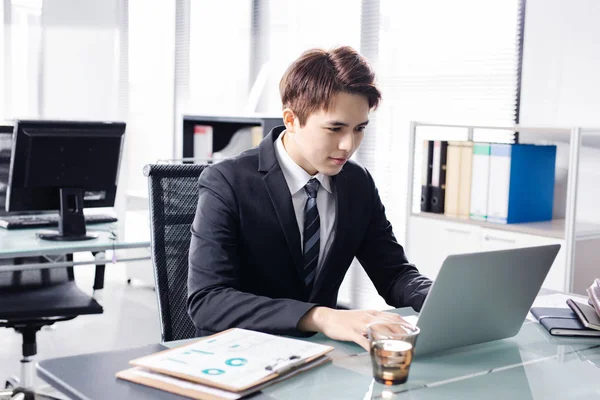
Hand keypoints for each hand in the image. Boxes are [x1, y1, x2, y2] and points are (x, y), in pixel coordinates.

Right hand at [298, 307, 412, 350]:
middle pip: (388, 323)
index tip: (414, 330)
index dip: (404, 323)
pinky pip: (362, 340)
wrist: (328, 318)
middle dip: (401, 332)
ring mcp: (360, 325)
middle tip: (410, 341)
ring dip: (389, 338)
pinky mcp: (351, 333)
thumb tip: (390, 328)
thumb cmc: (346, 319)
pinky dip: (370, 346)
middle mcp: (368, 317)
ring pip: (378, 330)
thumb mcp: (363, 317)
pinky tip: (376, 351)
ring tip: (398, 346)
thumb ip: (376, 321)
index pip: (392, 317)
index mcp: (372, 313)